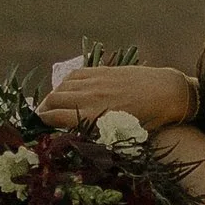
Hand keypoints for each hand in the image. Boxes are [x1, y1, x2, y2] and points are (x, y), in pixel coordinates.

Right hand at [39, 62, 197, 132]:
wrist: (167, 93)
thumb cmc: (149, 121)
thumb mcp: (122, 134)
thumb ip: (97, 132)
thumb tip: (75, 134)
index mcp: (95, 116)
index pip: (57, 116)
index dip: (43, 121)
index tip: (37, 125)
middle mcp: (92, 97)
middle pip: (55, 99)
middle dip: (44, 108)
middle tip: (39, 116)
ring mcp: (97, 81)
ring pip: (63, 86)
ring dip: (53, 95)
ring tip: (51, 103)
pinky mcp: (103, 71)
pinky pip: (76, 74)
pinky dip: (66, 82)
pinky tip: (66, 88)